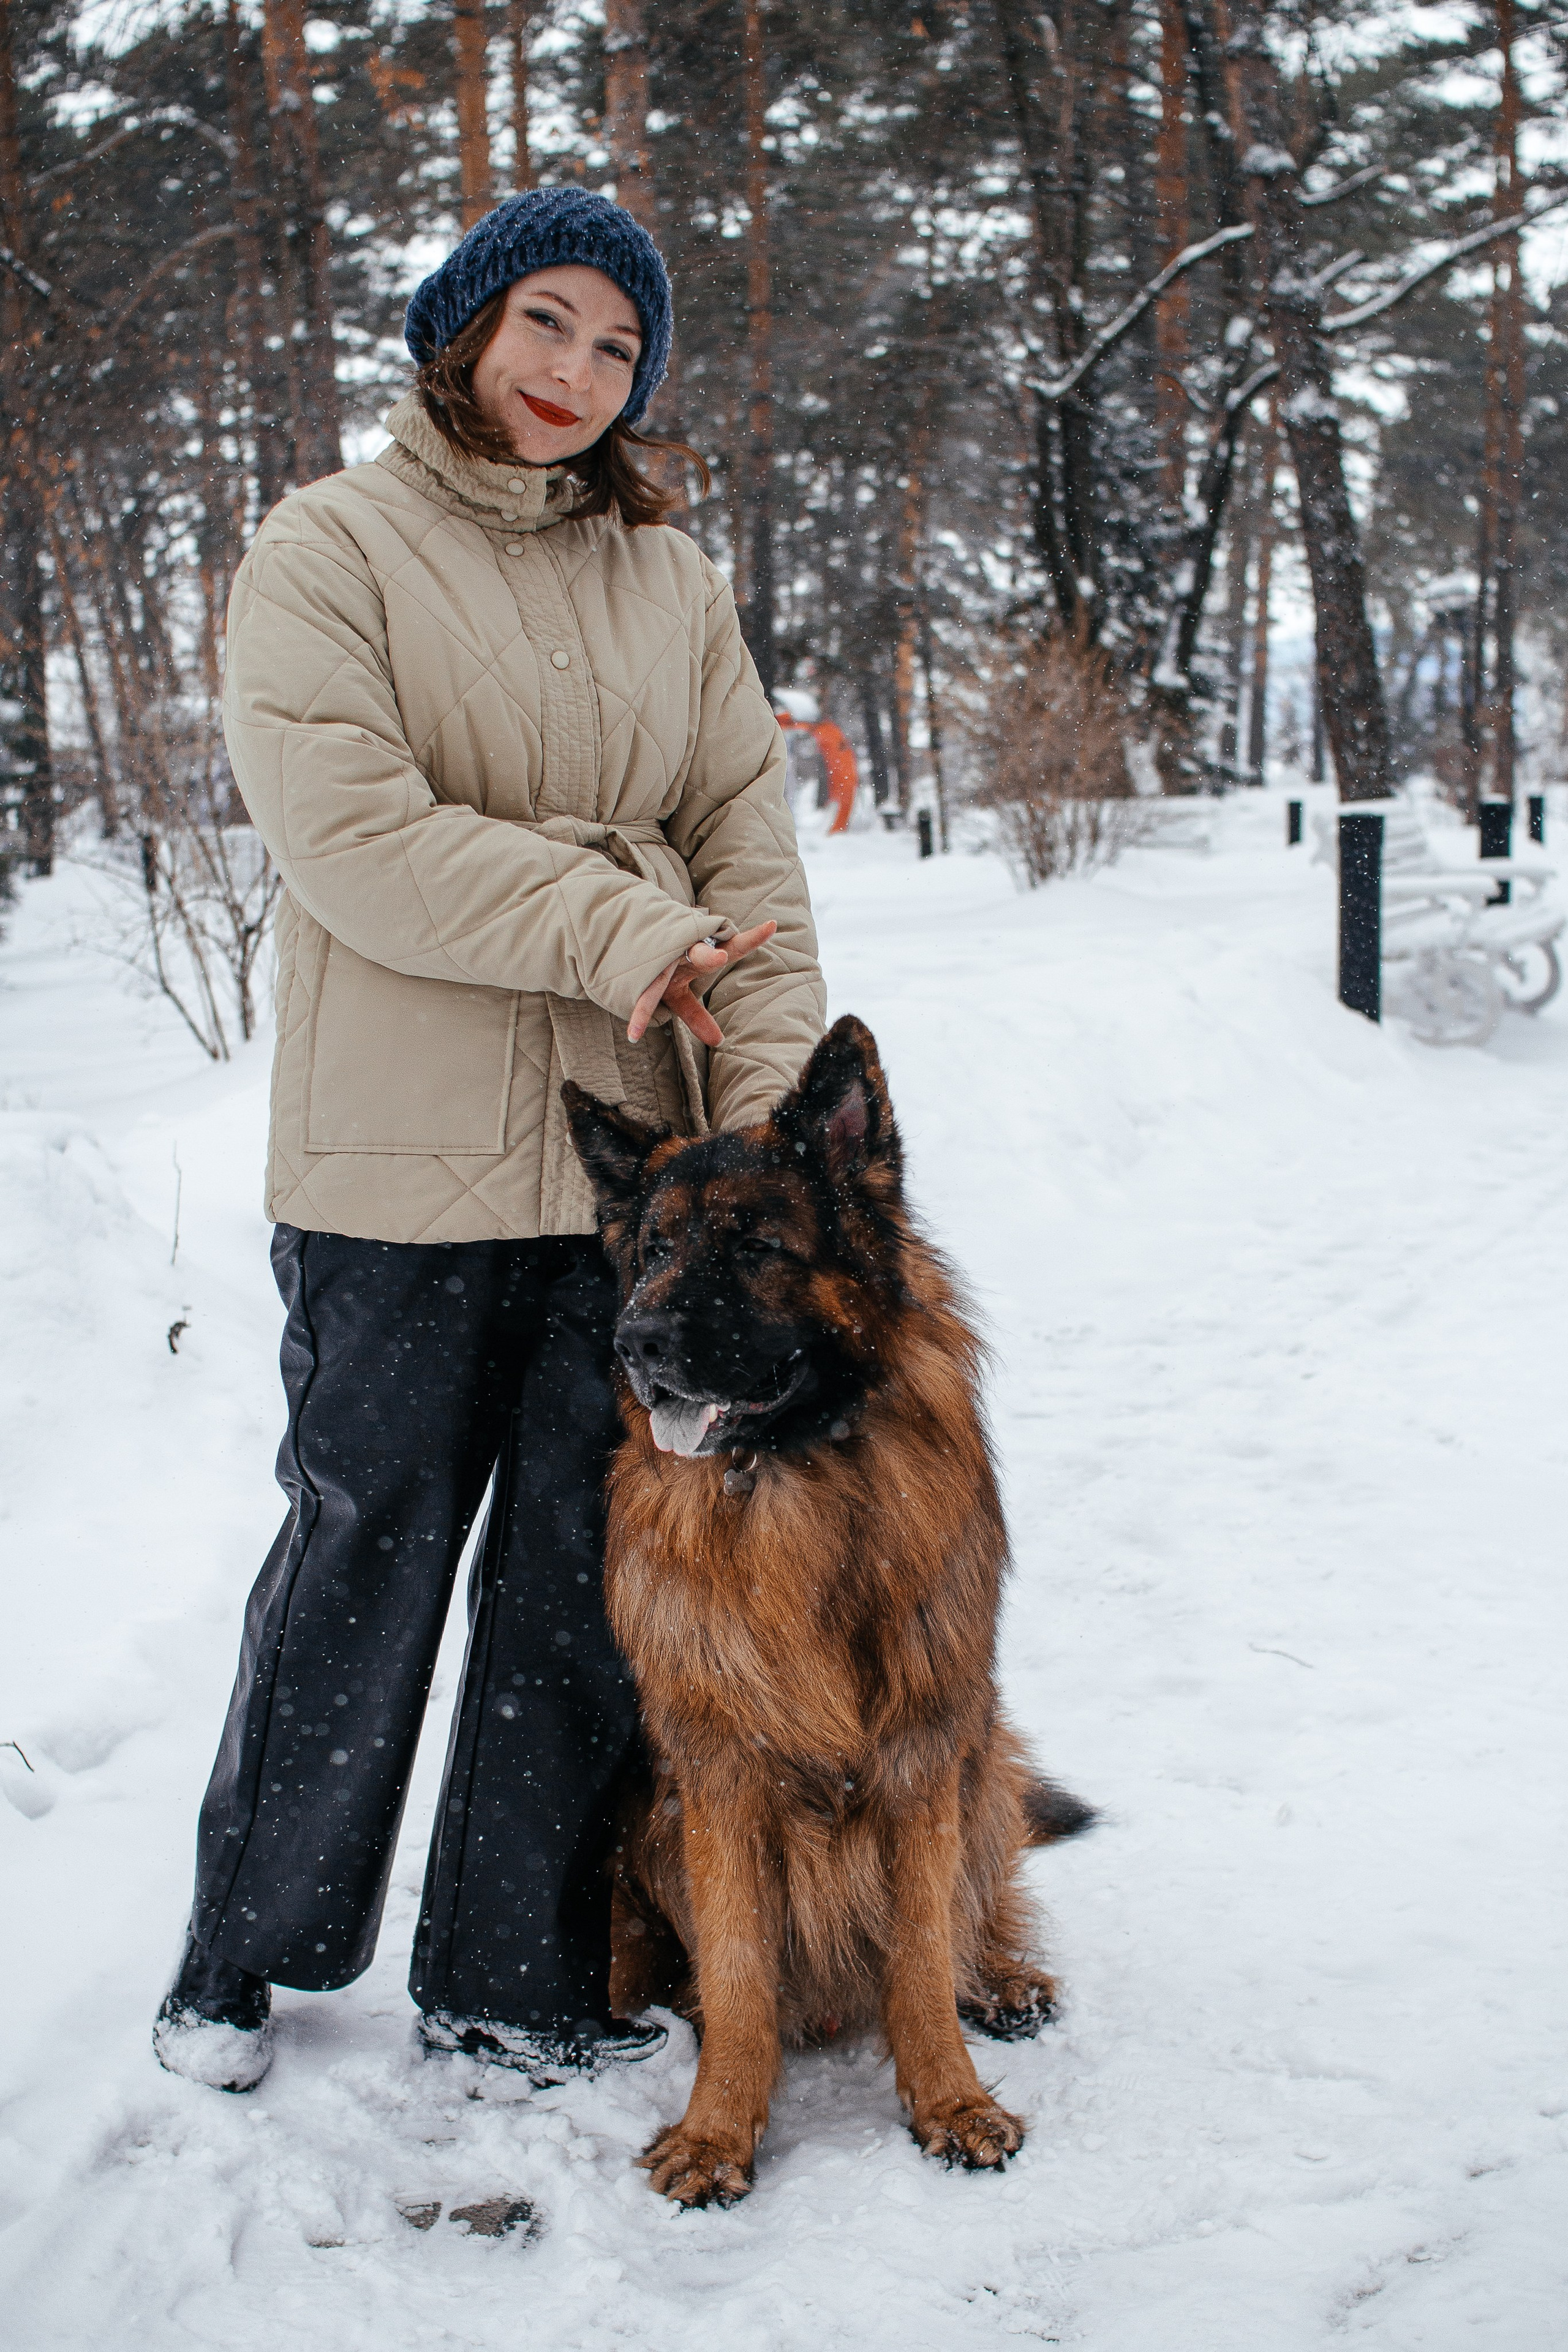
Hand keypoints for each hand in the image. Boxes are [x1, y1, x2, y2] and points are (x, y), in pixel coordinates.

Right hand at [627, 921, 777, 1047]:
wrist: (617, 944)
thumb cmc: (656, 970)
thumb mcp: (676, 995)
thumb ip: (696, 1015)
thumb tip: (718, 1041)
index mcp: (700, 953)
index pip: (731, 946)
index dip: (751, 939)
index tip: (772, 925)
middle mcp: (682, 948)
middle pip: (699, 952)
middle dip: (708, 956)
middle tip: (719, 957)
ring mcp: (660, 950)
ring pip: (669, 957)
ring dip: (674, 968)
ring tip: (690, 971)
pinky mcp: (638, 958)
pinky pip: (642, 992)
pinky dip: (640, 1015)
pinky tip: (635, 1034)